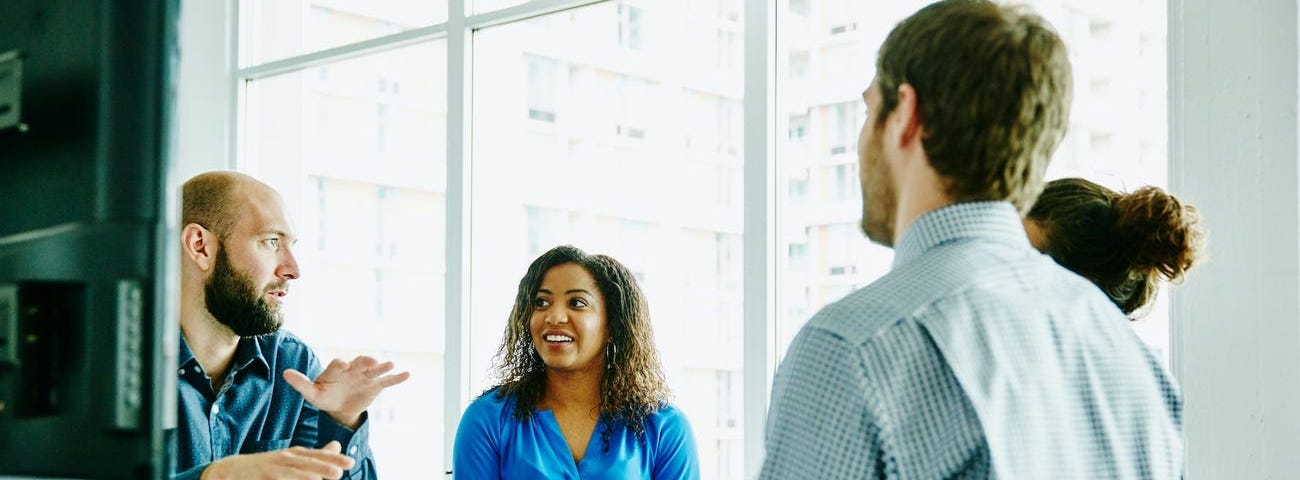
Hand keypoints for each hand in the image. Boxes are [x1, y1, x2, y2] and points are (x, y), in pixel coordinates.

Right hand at [200, 440, 353, 479]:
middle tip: (339, 472)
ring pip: (292, 472)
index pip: (318, 456)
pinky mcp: (261, 476)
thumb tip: (337, 446)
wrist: (231, 470)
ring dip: (306, 476)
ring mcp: (272, 468)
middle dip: (324, 467)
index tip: (350, 463)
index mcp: (295, 455)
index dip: (334, 459)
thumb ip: (316, 455)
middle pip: (308, 463)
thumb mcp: (292, 458)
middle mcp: (285, 459)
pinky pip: (276, 479)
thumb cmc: (267, 466)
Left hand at [284, 355, 410, 428]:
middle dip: (365, 362)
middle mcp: (353, 369)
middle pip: (360, 362)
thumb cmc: (324, 397)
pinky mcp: (375, 386)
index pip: (339, 364)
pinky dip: (397, 378)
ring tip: (390, 364)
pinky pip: (387, 381)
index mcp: (337, 369)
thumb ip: (300, 383)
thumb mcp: (312, 393)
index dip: (341, 364)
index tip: (344, 365)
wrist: (339, 409)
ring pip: (375, 369)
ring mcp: (366, 377)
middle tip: (371, 362)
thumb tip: (284, 373)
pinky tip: (407, 374)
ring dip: (383, 366)